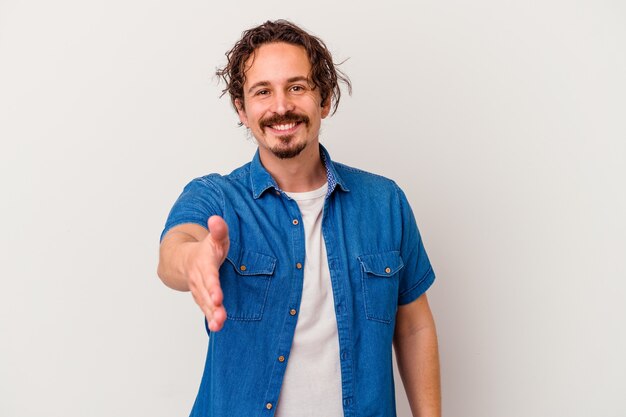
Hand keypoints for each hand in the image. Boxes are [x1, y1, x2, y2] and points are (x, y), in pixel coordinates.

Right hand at [185, 215, 229, 330]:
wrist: (184, 259)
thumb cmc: (206, 249)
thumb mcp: (215, 237)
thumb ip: (218, 230)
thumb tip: (215, 219)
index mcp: (203, 263)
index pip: (209, 276)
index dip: (212, 287)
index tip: (217, 298)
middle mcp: (199, 278)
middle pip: (205, 293)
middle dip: (212, 306)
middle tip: (220, 317)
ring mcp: (198, 289)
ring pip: (204, 303)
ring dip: (211, 315)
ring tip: (218, 325)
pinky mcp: (201, 297)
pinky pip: (205, 308)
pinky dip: (210, 318)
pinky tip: (216, 327)